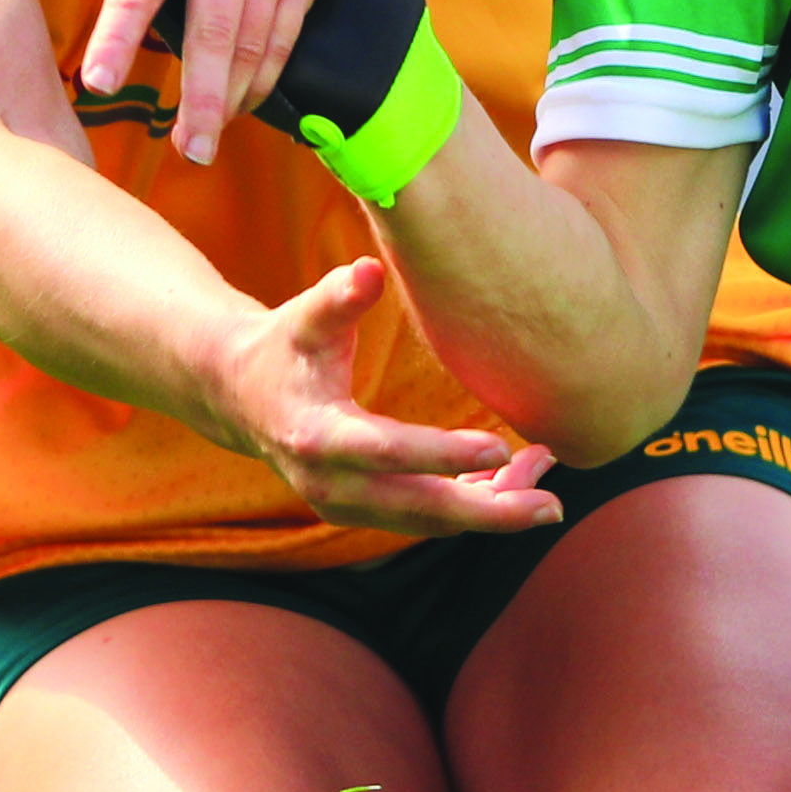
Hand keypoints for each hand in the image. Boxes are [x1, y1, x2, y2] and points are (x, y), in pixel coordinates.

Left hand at [5, 0, 464, 206]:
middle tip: (187, 149)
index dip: (119, 36)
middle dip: (201, 97)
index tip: (99, 83)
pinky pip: (284, 39)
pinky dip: (263, 79)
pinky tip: (242, 105)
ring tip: (204, 142)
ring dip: (231, 99)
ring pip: (253, 43)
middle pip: (212, 31)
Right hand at [204, 258, 563, 535]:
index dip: (444, 454)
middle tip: (551, 507)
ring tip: (547, 496)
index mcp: (318, 435)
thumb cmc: (283, 346)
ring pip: (428, 521)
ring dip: (489, 512)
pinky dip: (470, 507)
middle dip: (488, 512)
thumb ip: (338, 296)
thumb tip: (369, 270)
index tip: (500, 448)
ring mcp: (346, 505)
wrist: (239, 395)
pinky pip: (423, 518)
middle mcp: (330, 485)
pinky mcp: (362, 511)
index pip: (389, 452)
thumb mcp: (304, 317)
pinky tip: (516, 484)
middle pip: (418, 508)